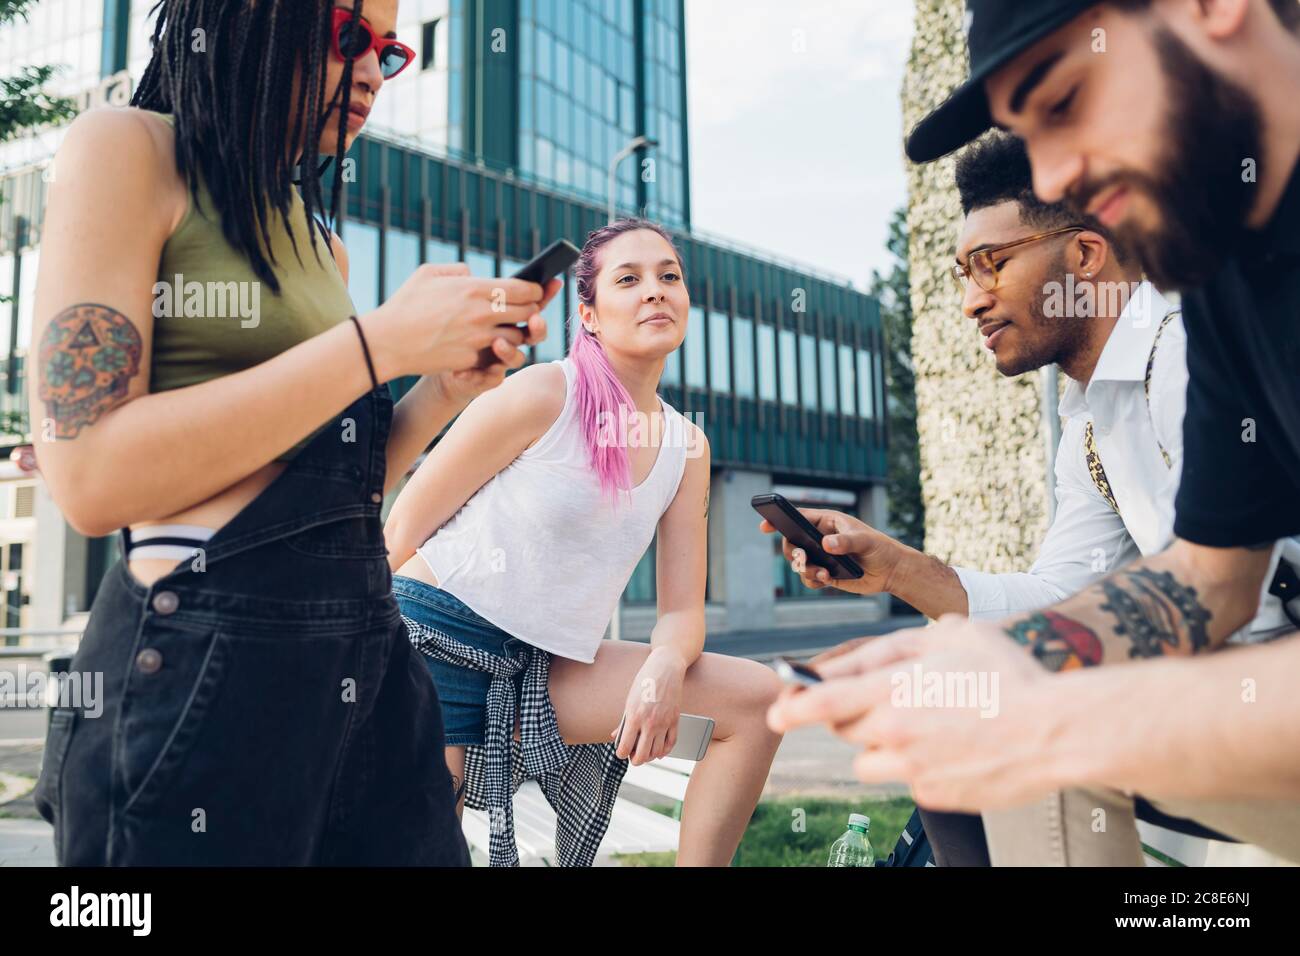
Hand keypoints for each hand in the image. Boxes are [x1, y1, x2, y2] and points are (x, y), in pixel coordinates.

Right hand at [360, 265, 550, 379]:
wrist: (388, 342)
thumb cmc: (405, 305)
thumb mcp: (428, 274)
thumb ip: (457, 270)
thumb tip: (473, 274)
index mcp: (474, 288)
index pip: (523, 289)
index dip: (536, 291)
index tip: (536, 292)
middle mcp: (482, 313)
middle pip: (528, 313)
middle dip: (532, 312)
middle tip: (529, 311)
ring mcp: (479, 339)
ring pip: (518, 337)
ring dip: (517, 333)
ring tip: (508, 328)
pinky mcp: (473, 359)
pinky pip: (497, 355)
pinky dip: (498, 351)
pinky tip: (491, 345)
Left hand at [430, 281, 559, 406]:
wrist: (433, 357)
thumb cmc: (445, 323)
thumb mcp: (452, 300)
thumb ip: (463, 286)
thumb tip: (470, 273)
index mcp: (507, 317)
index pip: (532, 304)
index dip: (544, 294)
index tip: (553, 283)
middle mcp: (508, 338)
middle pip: (534, 332)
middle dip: (537, 327)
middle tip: (534, 318)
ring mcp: (499, 359)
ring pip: (517, 358)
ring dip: (510, 351)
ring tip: (497, 344)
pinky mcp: (485, 377)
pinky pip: (493, 378)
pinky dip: (484, 374)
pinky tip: (466, 370)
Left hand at [612, 647, 687, 765]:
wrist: (666, 667)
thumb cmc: (645, 681)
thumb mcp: (629, 700)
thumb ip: (624, 721)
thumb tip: (616, 736)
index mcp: (634, 717)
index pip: (625, 748)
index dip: (621, 754)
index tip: (621, 752)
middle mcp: (650, 723)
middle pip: (642, 756)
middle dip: (635, 760)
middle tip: (633, 756)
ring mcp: (664, 723)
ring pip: (657, 753)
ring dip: (650, 756)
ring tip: (645, 752)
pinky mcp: (675, 720)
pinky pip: (671, 744)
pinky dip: (665, 751)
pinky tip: (659, 750)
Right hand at [758, 508, 902, 596]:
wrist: (891, 571)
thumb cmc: (880, 548)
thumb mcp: (865, 541)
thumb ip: (846, 541)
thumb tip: (825, 544)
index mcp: (827, 522)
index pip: (798, 517)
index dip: (779, 519)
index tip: (764, 525)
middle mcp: (820, 538)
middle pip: (792, 543)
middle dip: (793, 553)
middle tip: (802, 559)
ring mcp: (821, 556)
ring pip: (799, 563)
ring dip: (806, 570)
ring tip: (823, 574)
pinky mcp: (825, 573)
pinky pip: (809, 579)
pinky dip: (813, 581)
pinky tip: (827, 579)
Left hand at [766, 616, 1068, 811]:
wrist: (1057, 731)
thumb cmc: (1007, 675)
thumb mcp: (951, 635)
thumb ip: (895, 646)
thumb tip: (857, 661)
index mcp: (893, 689)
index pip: (820, 702)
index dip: (791, 706)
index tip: (778, 709)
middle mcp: (894, 732)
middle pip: (843, 730)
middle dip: (853, 714)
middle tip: (888, 701)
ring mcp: (912, 769)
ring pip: (869, 760)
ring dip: (881, 744)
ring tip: (924, 724)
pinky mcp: (933, 795)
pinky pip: (907, 780)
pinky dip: (918, 765)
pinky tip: (952, 746)